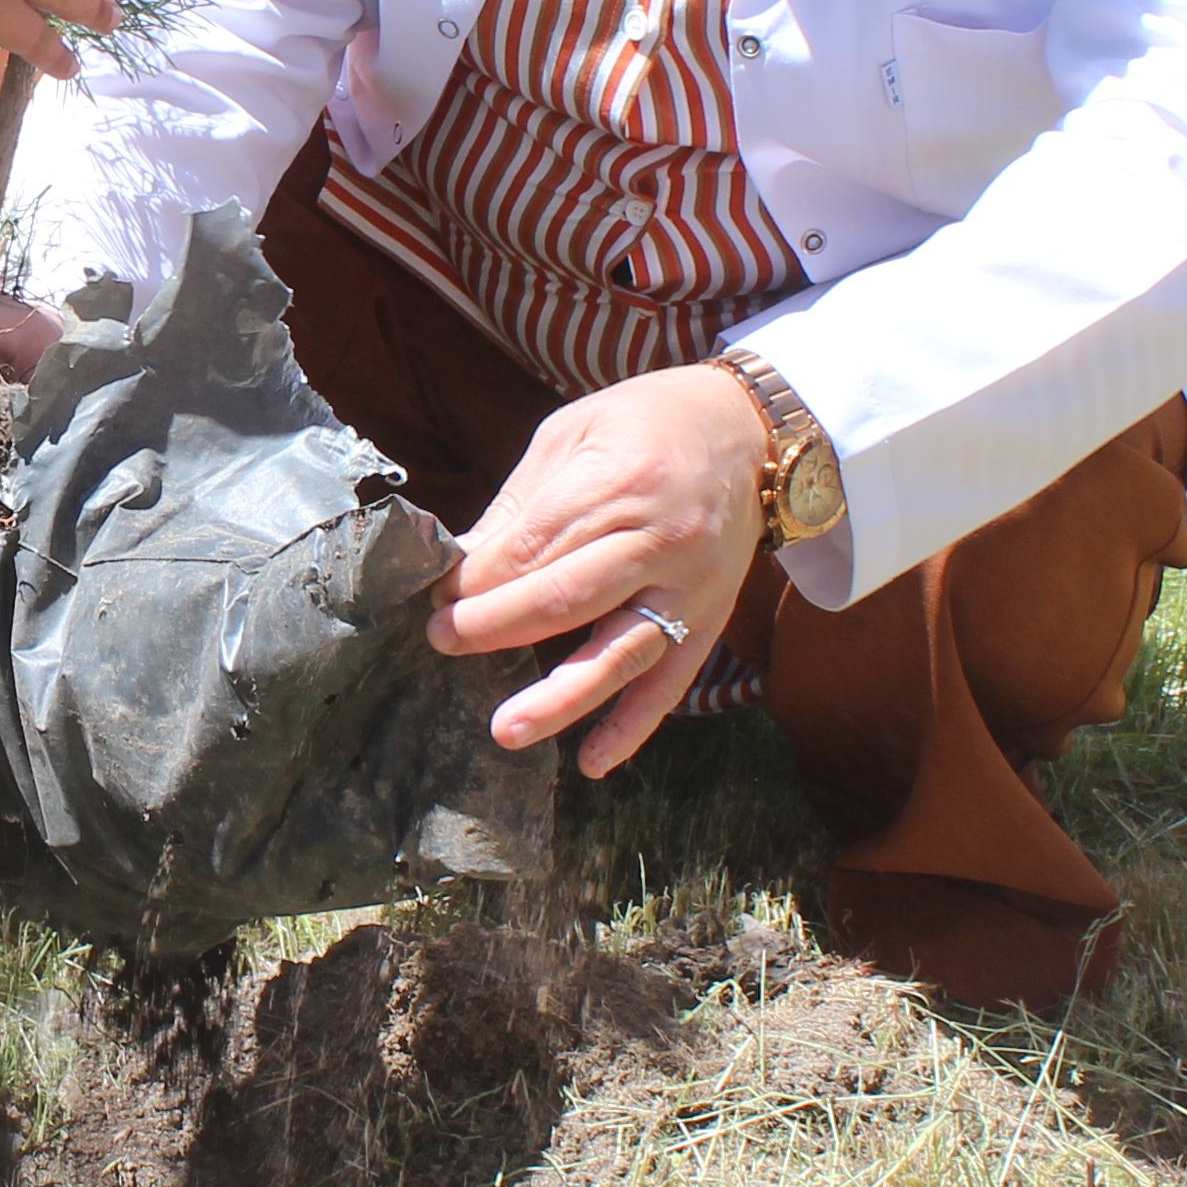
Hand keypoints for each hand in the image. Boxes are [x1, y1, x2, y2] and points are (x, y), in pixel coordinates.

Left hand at [429, 363, 772, 777]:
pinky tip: (592, 762)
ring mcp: (689, 587)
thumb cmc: (646, 424)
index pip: (531, 548)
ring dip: (559, 698)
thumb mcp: (573, 435)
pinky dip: (633, 727)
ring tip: (506, 730)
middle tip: (443, 642)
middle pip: (564, 600)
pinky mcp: (709, 619)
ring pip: (618, 653)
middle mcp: (657, 540)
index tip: (438, 596)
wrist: (749, 428)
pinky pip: (669, 682)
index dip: (475, 581)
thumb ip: (519, 506)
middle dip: (494, 627)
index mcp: (616, 484)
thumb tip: (459, 565)